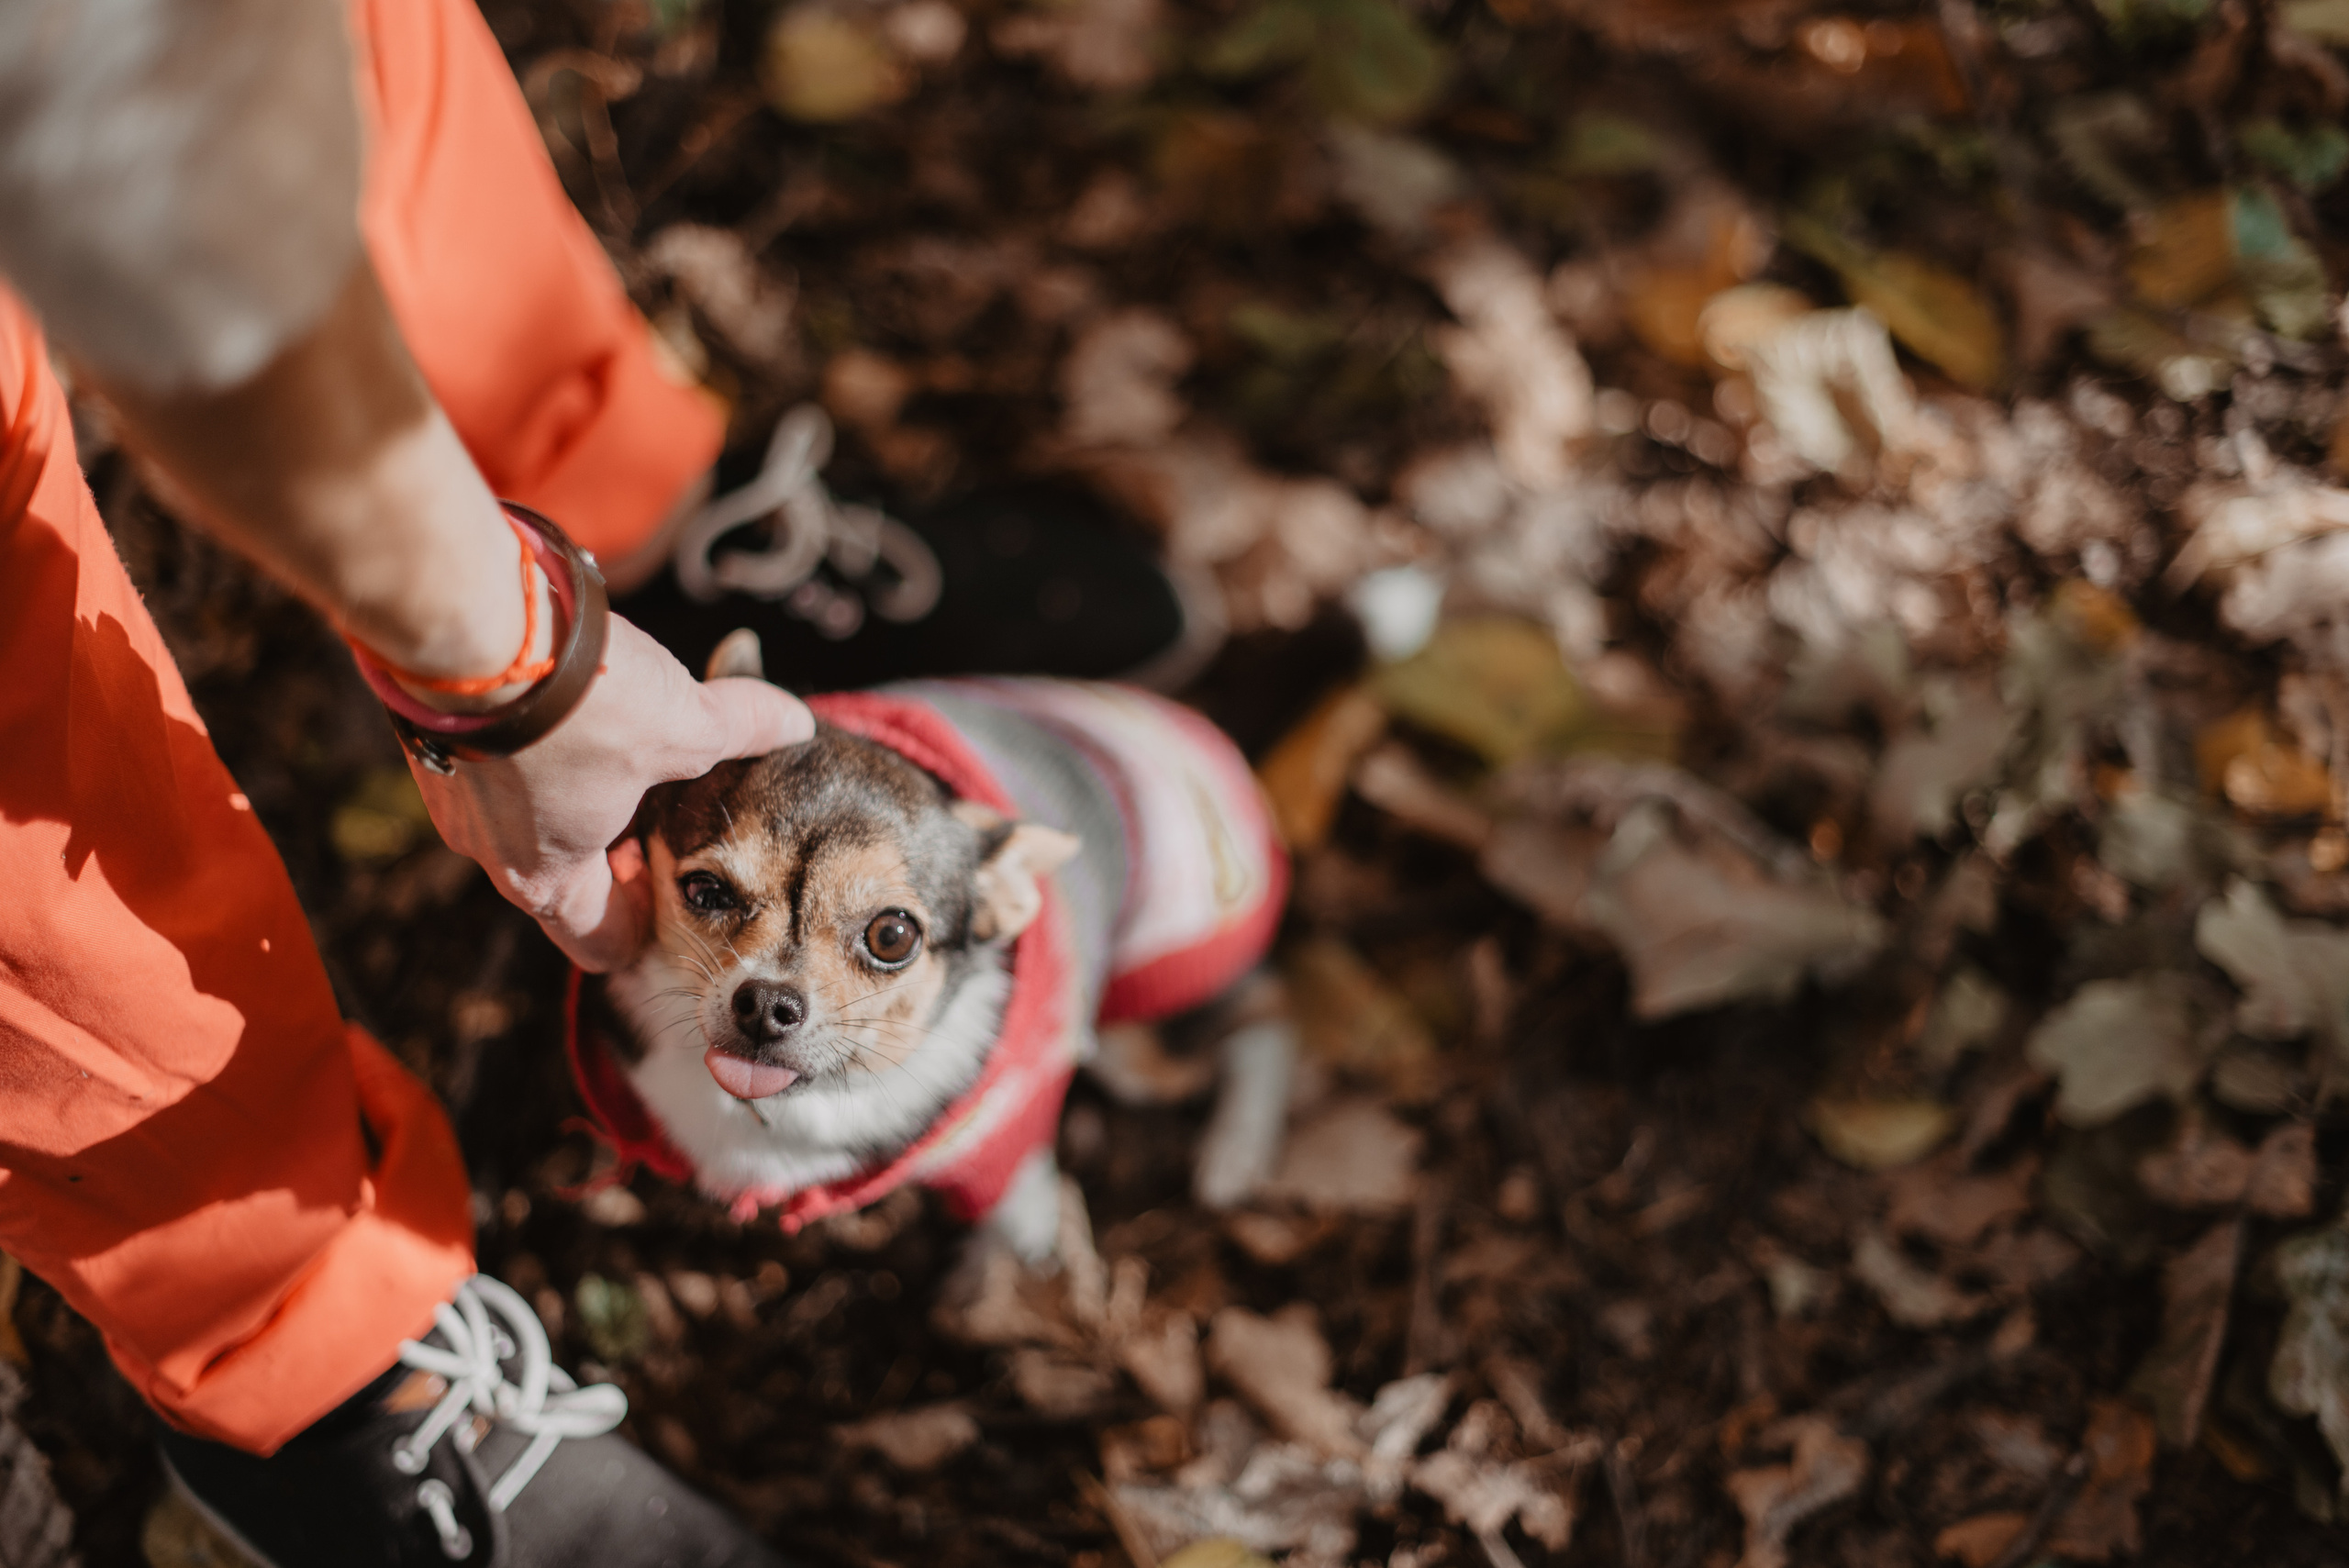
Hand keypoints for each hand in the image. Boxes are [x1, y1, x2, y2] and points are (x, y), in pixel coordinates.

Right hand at [410, 613, 811, 969]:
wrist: (468, 620)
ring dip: (574, 795)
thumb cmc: (577, 698)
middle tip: (662, 807)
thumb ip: (741, 728)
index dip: (646, 924)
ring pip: (526, 819)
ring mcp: (454, 799)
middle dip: (617, 851)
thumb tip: (794, 722)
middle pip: (566, 878)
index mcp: (550, 877)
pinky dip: (533, 751)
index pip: (599, 941)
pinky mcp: (434, 742)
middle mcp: (491, 852)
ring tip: (620, 745)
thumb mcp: (683, 721)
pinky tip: (566, 704)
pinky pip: (494, 768)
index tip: (678, 885)